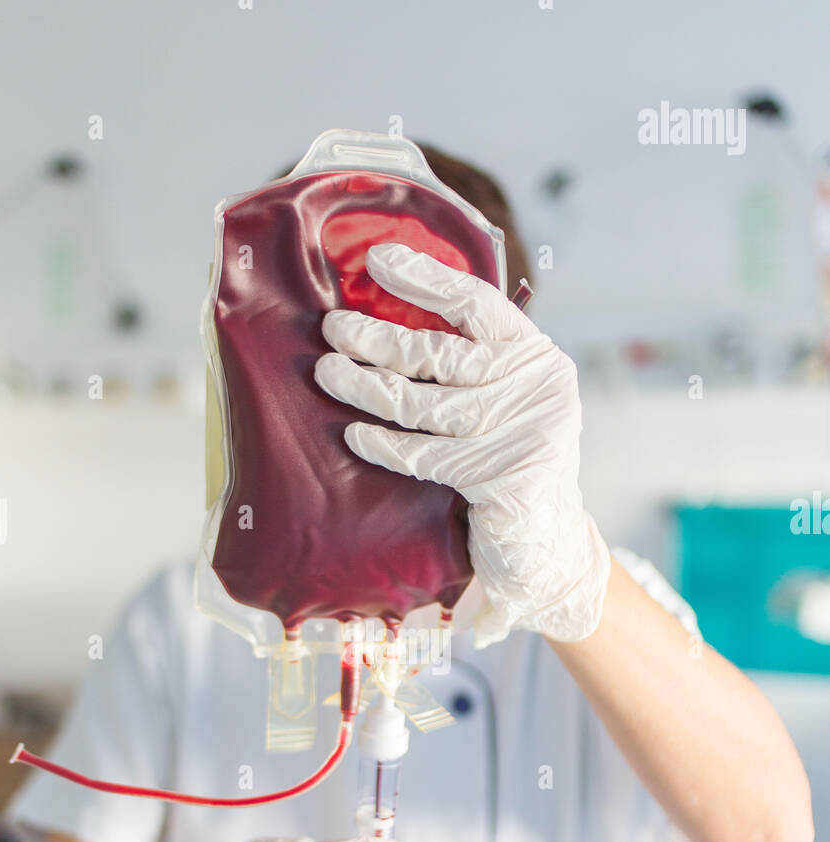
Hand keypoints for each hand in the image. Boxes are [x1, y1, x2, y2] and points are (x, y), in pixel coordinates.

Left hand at [314, 242, 609, 645]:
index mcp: (535, 357)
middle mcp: (535, 387)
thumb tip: (384, 322)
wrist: (546, 548)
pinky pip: (426, 454)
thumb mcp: (501, 405)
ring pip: (426, 403)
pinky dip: (386, 445)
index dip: (425, 278)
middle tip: (332, 328)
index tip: (376, 260)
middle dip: (379, 338)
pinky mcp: (503, 475)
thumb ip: (466, 367)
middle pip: (442, 353)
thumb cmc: (508, 467)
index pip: (477, 303)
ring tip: (329, 374)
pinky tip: (354, 436)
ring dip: (368, 387)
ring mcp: (522, 431)